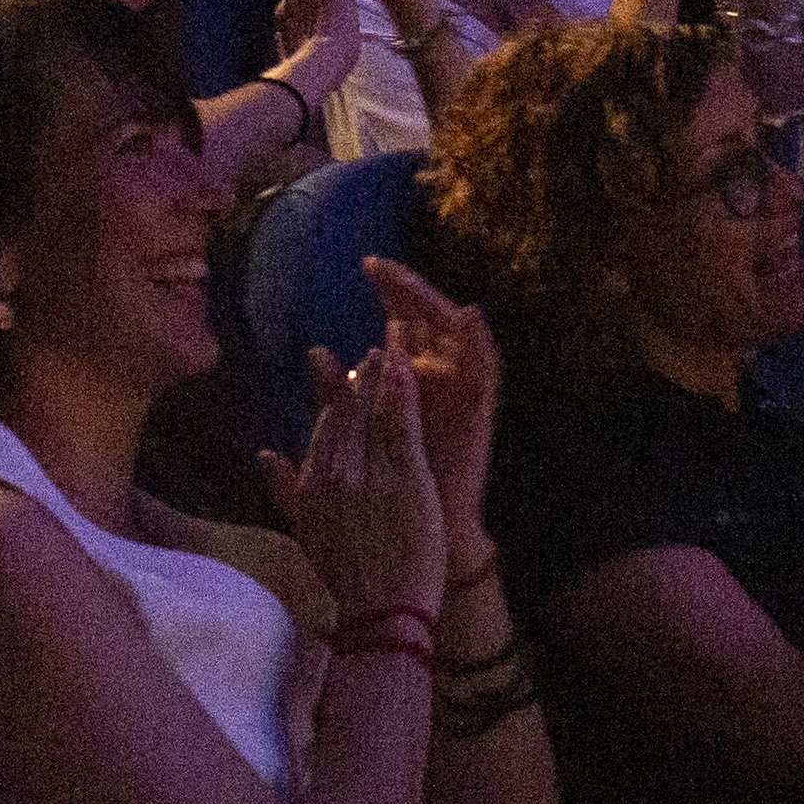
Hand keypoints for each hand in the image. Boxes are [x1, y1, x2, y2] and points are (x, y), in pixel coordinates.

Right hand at [262, 341, 449, 627]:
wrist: (381, 615)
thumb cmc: (346, 579)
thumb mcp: (304, 533)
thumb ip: (284, 490)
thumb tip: (264, 455)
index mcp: (311, 486)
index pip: (323, 429)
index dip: (336, 398)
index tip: (344, 373)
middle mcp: (335, 474)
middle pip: (346, 414)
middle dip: (358, 378)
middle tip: (373, 351)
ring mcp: (369, 475)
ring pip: (372, 413)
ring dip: (381, 376)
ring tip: (392, 349)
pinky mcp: (405, 479)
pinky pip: (401, 425)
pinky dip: (402, 394)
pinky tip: (405, 371)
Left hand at [357, 254, 503, 556]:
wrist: (424, 538)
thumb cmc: (387, 493)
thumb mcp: (353, 436)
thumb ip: (335, 397)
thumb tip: (315, 352)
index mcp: (405, 383)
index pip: (399, 324)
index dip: (388, 293)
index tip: (368, 264)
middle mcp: (436, 382)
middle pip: (426, 322)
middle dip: (408, 291)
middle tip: (387, 264)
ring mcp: (459, 393)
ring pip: (457, 335)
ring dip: (441, 307)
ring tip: (419, 283)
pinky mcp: (479, 409)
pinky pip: (488, 367)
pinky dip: (481, 340)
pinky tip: (469, 315)